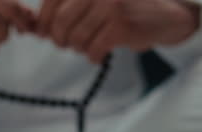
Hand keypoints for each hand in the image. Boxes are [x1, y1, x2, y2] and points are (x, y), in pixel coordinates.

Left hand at [37, 0, 199, 62]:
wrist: (166, 15)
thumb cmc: (124, 8)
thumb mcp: (94, 0)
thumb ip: (68, 7)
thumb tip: (35, 27)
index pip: (51, 0)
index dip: (42, 21)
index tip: (42, 34)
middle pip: (60, 22)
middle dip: (58, 38)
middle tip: (64, 44)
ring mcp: (110, 4)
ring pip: (76, 38)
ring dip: (78, 48)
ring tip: (86, 46)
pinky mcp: (120, 25)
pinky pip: (93, 49)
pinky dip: (92, 56)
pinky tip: (98, 55)